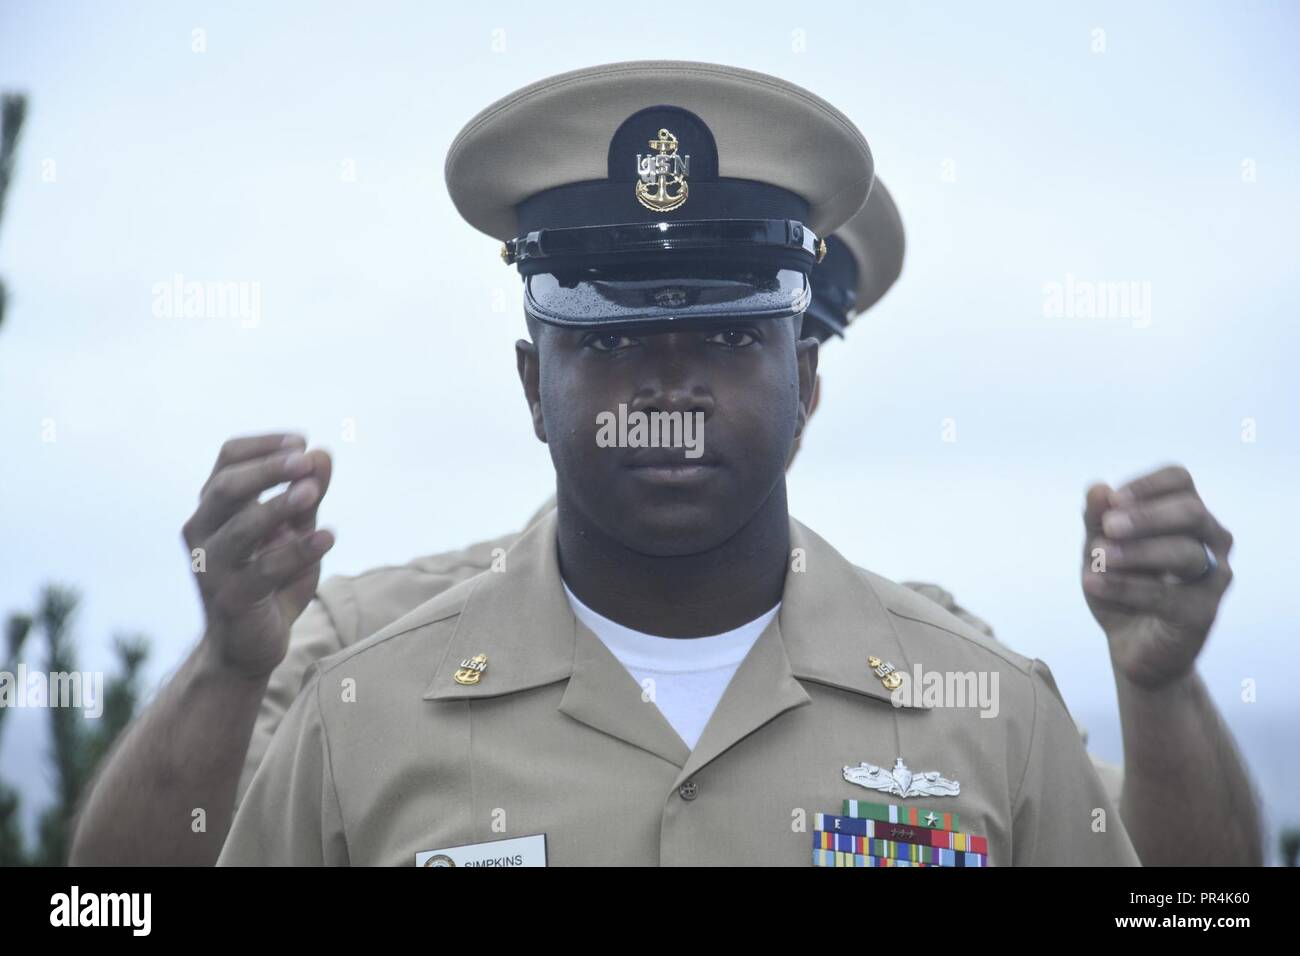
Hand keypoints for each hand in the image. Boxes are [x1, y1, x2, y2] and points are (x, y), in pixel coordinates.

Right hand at [182, 433, 333, 677]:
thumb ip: (308, 496)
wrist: (249, 646)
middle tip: (306, 459)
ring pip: (241, 528)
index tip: (302, 441)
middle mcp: (202, 533)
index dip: (263, 446)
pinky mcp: (231, 599)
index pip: (227, 460)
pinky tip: (327, 537)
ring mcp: (211, 567)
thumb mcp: (295, 532)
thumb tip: (323, 454)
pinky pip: (264, 570)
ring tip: (314, 492)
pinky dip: (297, 551)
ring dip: (279, 505)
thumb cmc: (271, 580)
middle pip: (225, 487)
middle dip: (267, 469)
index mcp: (214, 508)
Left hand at [1081, 465, 1233, 686]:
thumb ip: (1097, 520)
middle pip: (1191, 512)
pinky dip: (1124, 587)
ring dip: (1136, 552)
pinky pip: (1166, 595)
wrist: (1130, 643)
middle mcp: (1210, 540)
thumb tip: (1098, 488)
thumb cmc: (1120, 585)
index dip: (1147, 485)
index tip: (1112, 500)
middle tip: (1108, 526)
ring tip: (1097, 556)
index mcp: (1187, 515)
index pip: (1180, 481)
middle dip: (1146, 516)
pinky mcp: (1204, 612)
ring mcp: (1214, 576)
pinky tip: (1091, 582)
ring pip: (1185, 553)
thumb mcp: (1098, 549)